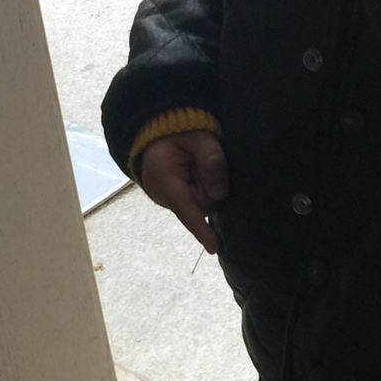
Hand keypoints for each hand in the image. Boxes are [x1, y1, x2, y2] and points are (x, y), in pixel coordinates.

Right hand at [137, 130, 227, 253]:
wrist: (160, 134)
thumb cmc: (179, 132)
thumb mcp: (199, 138)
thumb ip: (211, 160)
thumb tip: (220, 193)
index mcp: (164, 178)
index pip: (185, 208)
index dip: (201, 229)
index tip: (213, 248)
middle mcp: (164, 195)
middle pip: (202, 204)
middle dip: (212, 188)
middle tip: (204, 160)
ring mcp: (171, 200)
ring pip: (205, 204)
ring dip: (209, 187)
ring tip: (199, 164)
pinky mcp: (180, 201)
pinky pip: (202, 200)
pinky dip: (206, 188)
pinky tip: (200, 173)